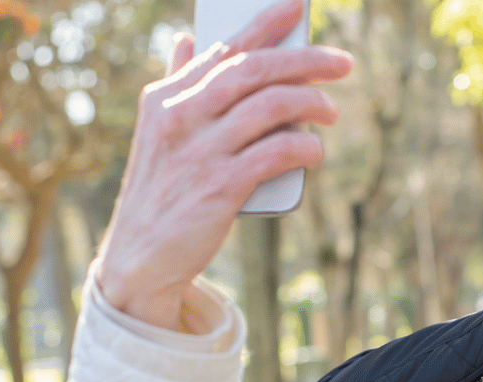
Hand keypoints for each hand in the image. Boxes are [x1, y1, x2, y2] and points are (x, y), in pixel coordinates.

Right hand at [91, 0, 351, 328]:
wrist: (141, 255)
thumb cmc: (161, 191)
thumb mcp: (158, 131)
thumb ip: (176, 84)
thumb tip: (185, 39)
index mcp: (166, 98)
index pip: (223, 49)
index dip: (265, 25)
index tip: (298, 7)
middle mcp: (181, 116)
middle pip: (254, 70)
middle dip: (304, 60)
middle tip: (341, 63)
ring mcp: (200, 151)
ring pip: (270, 106)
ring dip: (311, 103)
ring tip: (332, 111)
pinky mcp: (220, 187)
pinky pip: (276, 153)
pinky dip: (304, 146)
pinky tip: (316, 150)